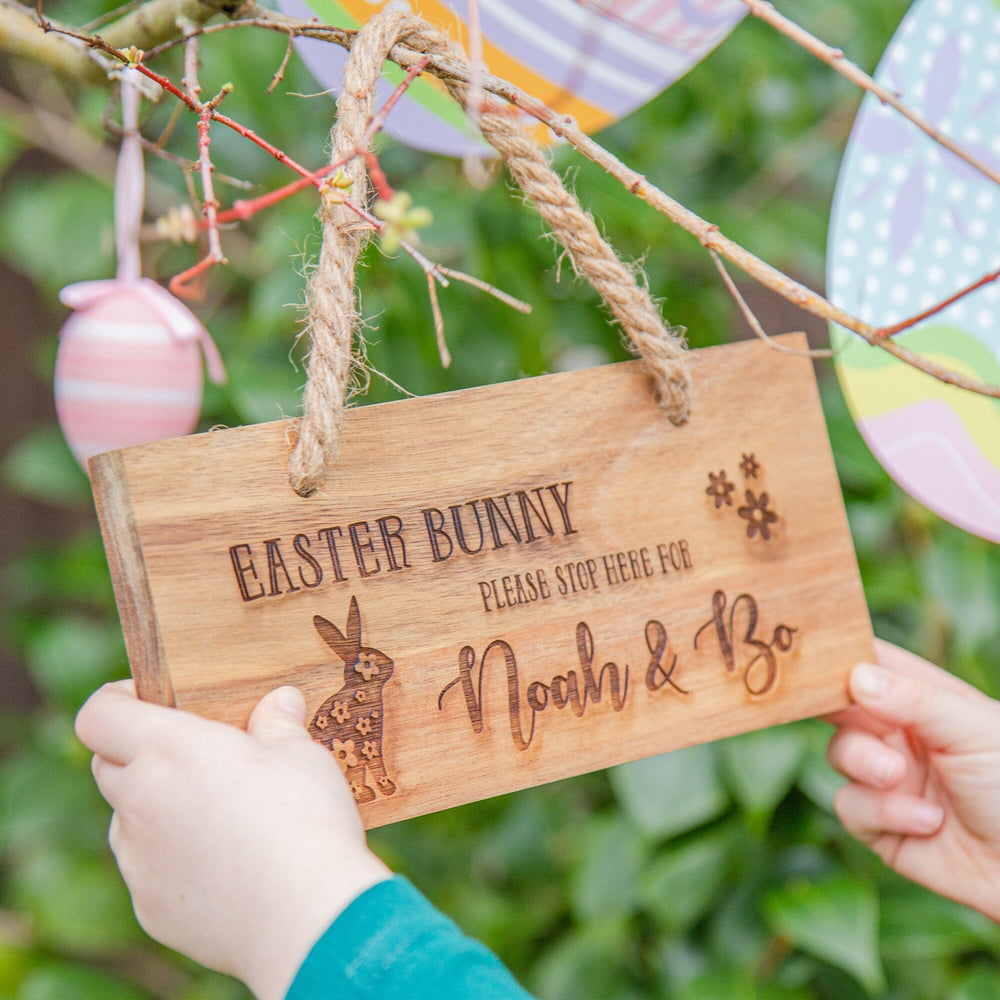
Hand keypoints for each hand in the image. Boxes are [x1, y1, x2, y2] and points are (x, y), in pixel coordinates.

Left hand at [75, 681, 389, 999]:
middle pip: (107, 766)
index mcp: (170, 751)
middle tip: (194, 754)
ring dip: (158, 809)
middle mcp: (140, 803)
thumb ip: (278, 724)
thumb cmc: (306, 822)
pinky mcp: (150, 907)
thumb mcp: (301, 755)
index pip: (99, 715)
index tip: (152, 699)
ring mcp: (139, 861)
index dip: (118, 700)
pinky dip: (176, 860)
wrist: (308, 919)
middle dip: (140, 753)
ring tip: (219, 815)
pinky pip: (150, 870)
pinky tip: (227, 865)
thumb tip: (279, 701)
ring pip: (128, 821)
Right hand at [826, 639, 999, 920]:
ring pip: (839, 755)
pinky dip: (882, 812)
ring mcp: (887, 778)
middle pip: (839, 707)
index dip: (836, 654)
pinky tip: (926, 820)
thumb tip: (855, 676)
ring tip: (897, 776)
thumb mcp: (974, 729)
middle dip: (832, 710)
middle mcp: (899, 733)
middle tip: (831, 707)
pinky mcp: (879, 825)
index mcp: (922, 698)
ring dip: (865, 764)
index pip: (869, 662)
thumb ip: (915, 701)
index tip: (807, 653)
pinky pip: (850, 807)